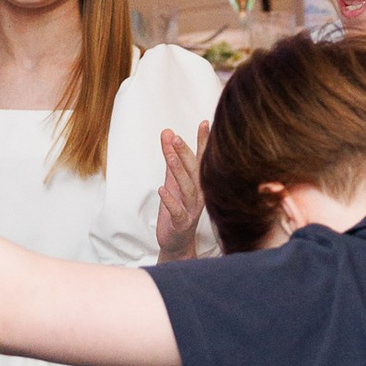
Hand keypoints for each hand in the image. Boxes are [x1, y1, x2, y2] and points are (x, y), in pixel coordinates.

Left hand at [155, 129, 204, 257]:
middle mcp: (200, 194)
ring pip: (188, 189)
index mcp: (199, 183)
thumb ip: (171, 158)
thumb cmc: (177, 208)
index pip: (202, 159)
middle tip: (175, 137)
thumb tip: (168, 132)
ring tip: (169, 158)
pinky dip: (170, 200)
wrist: (177, 242)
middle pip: (194, 171)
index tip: (204, 122)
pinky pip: (177, 211)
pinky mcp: (181, 223)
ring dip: (178, 172)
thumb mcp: (173, 180)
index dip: (203, 142)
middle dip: (185, 153)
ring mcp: (192, 209)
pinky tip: (161, 189)